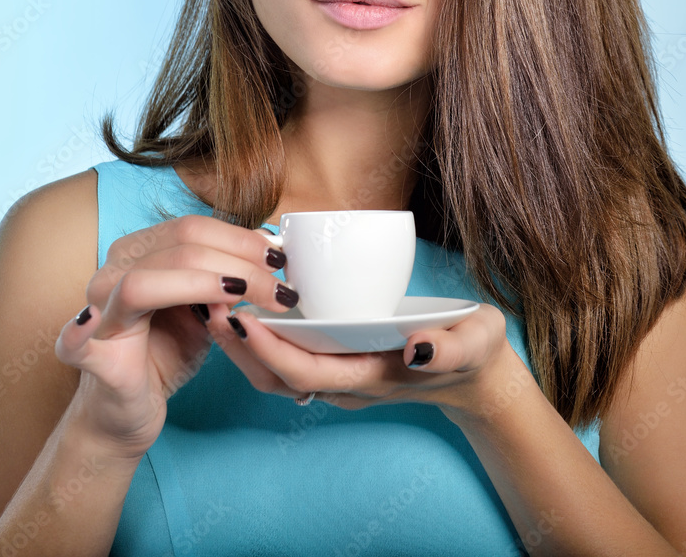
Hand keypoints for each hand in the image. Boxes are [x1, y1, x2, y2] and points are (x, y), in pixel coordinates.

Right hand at [53, 214, 297, 458]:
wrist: (127, 411)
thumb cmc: (164, 353)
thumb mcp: (203, 310)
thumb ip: (225, 282)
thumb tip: (269, 256)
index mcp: (139, 252)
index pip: (191, 227)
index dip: (239, 238)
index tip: (279, 256)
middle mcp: (113, 271)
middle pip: (180, 245)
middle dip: (239, 262)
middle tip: (281, 287)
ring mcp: (98, 310)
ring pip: (146, 280)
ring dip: (207, 283)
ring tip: (250, 297)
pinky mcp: (89, 355)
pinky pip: (77, 340)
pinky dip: (81, 331)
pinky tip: (93, 322)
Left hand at [199, 299, 515, 417]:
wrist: (475, 372)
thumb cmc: (474, 352)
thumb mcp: (475, 343)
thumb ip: (451, 348)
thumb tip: (417, 349)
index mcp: (371, 378)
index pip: (307, 372)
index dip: (271, 350)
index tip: (241, 319)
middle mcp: (345, 383)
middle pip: (278, 376)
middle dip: (240, 346)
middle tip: (209, 305)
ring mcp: (338, 375)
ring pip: (275, 371)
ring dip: (242, 343)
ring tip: (213, 303)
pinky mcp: (334, 360)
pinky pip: (285, 356)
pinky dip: (259, 337)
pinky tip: (242, 303)